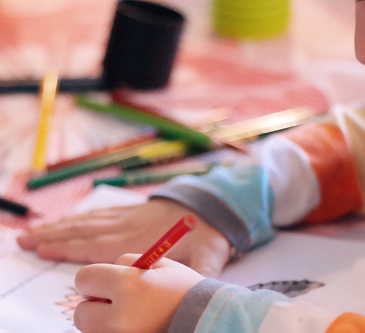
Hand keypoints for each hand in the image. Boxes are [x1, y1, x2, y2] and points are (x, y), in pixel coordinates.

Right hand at [17, 199, 230, 276]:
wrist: (214, 203)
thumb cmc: (209, 233)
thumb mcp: (209, 256)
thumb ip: (199, 273)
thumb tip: (195, 286)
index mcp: (142, 240)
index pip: (99, 246)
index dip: (70, 248)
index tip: (45, 250)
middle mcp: (130, 226)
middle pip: (85, 232)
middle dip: (54, 236)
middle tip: (25, 241)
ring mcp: (130, 216)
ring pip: (89, 221)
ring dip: (61, 226)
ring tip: (35, 231)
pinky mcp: (133, 211)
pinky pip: (100, 214)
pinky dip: (80, 218)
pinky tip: (67, 221)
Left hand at [74, 254, 204, 332]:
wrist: (208, 320)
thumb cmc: (187, 291)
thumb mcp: (162, 267)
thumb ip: (130, 265)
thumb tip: (105, 273)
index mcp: (128, 285)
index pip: (84, 278)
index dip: (95, 279)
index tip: (108, 282)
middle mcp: (118, 315)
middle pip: (80, 311)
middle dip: (95, 305)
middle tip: (117, 302)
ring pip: (90, 331)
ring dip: (103, 322)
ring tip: (130, 316)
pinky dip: (113, 332)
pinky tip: (135, 326)